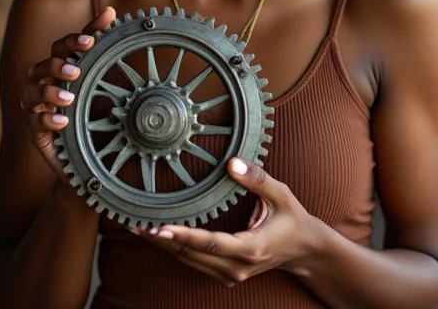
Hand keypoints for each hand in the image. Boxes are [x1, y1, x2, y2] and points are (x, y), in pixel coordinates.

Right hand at [19, 6, 116, 183]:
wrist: (96, 154)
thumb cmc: (98, 109)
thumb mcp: (104, 77)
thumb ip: (102, 44)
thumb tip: (109, 10)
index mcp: (62, 68)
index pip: (60, 47)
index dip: (72, 41)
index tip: (90, 41)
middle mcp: (46, 84)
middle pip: (40, 66)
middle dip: (56, 66)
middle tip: (76, 72)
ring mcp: (39, 108)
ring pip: (28, 92)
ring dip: (47, 92)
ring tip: (69, 99)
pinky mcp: (38, 133)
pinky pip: (32, 123)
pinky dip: (45, 120)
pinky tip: (61, 121)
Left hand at [133, 159, 317, 286]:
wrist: (303, 250)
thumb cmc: (292, 219)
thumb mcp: (281, 194)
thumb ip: (257, 178)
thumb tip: (231, 162)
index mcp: (250, 248)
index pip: (210, 243)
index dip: (184, 236)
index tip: (160, 228)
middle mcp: (237, 267)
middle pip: (191, 255)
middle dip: (161, 239)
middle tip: (134, 224)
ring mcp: (230, 274)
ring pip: (189, 261)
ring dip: (164, 245)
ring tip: (137, 228)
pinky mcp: (226, 274)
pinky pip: (195, 262)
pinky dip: (176, 248)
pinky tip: (160, 235)